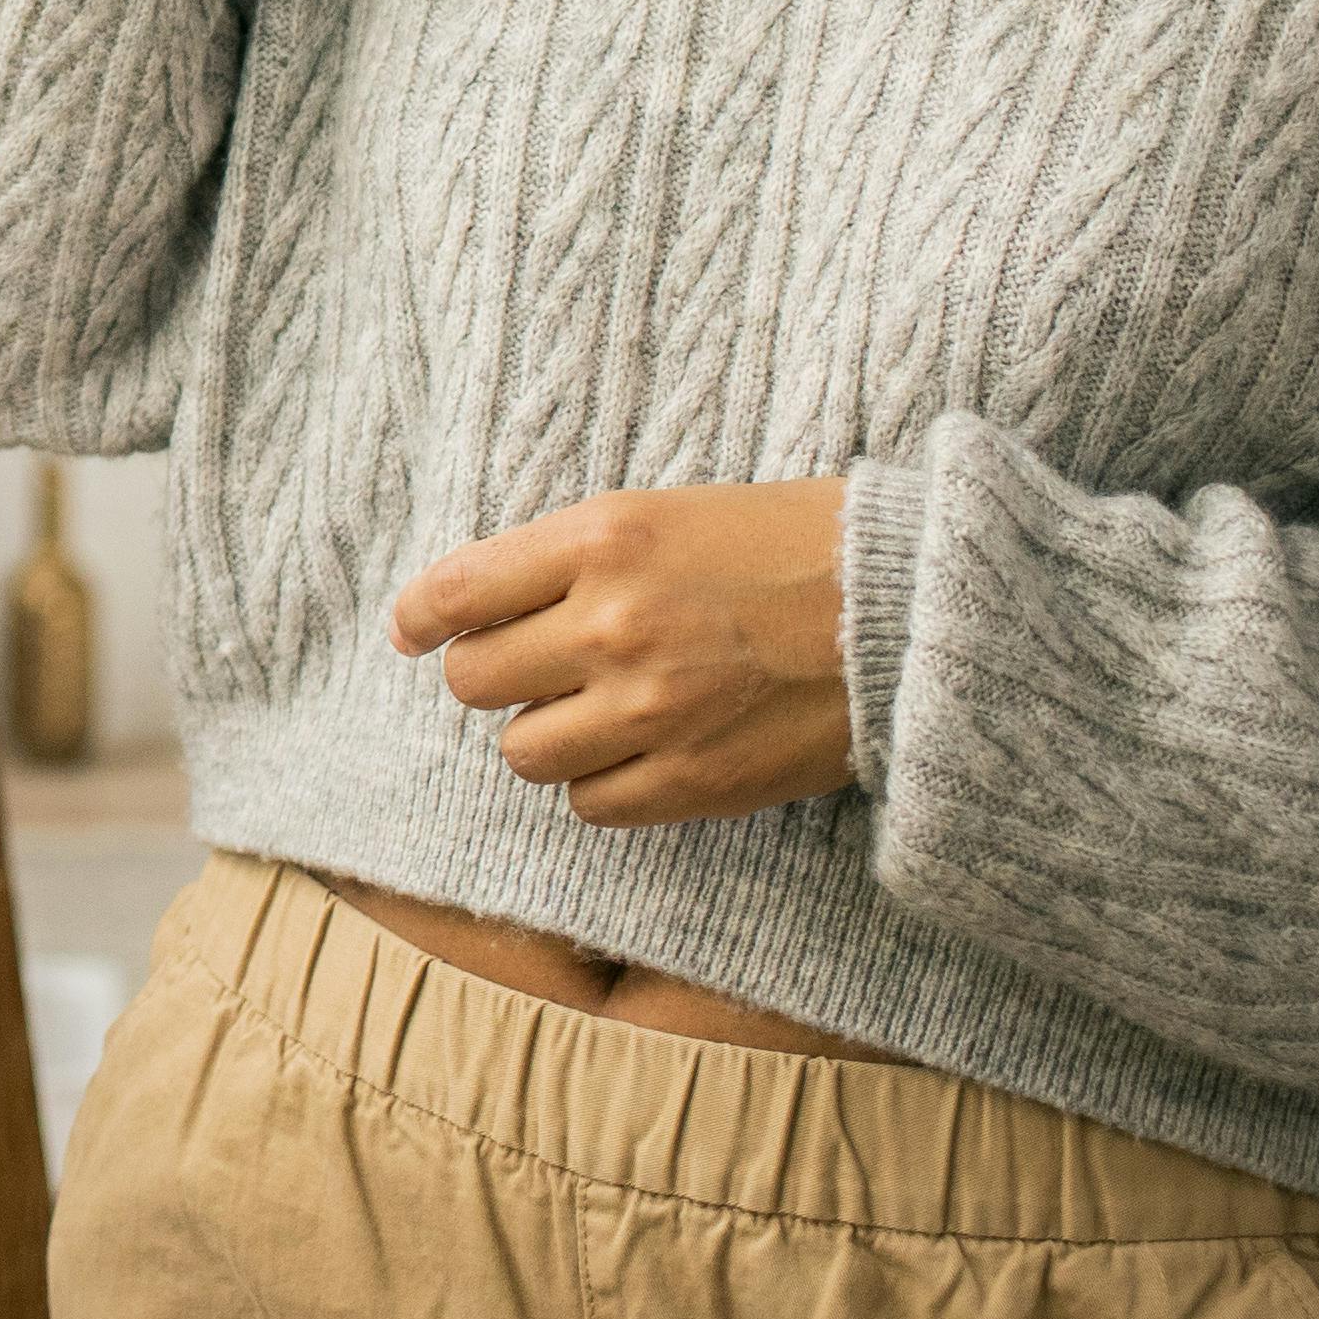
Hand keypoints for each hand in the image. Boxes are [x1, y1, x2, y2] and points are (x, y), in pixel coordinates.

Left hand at [390, 478, 856, 825]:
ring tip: (600, 707)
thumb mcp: (662, 514)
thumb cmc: (783, 546)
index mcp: (602, 541)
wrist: (906, 611)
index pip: (457, 593)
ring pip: (523, 752)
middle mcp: (613, 625)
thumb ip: (563, 560)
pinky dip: (601, 783)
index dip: (419, 617)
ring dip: (547, 732)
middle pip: (474, 681)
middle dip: (493, 675)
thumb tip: (458, 610)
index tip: (412, 631)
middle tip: (536, 666)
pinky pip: (589, 804)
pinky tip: (643, 748)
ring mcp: (651, 709)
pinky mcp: (692, 780)